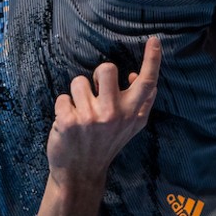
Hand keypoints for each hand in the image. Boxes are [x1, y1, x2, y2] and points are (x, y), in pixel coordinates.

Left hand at [46, 37, 161, 186]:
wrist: (80, 175)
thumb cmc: (105, 145)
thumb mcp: (130, 128)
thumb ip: (141, 103)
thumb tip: (134, 75)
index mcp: (132, 114)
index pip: (146, 83)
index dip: (152, 59)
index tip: (154, 40)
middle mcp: (114, 115)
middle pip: (106, 69)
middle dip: (96, 77)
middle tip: (94, 95)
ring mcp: (91, 119)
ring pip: (78, 81)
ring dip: (76, 95)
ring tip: (79, 113)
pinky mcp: (69, 122)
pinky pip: (62, 97)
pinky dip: (62, 107)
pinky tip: (67, 123)